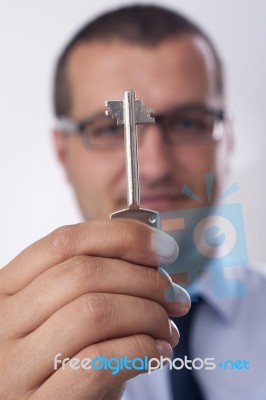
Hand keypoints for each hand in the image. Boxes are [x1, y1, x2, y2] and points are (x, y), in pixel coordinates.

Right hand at [0, 220, 189, 399]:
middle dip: (144, 279)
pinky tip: (157, 353)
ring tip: (167, 328)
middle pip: (83, 273)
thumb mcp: (66, 310)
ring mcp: (13, 367)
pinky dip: (140, 350)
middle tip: (174, 296)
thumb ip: (96, 278)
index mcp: (7, 288)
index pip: (63, 242)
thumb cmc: (63, 354)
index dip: (121, 236)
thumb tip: (155, 249)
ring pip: (94, 312)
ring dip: (147, 315)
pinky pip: (98, 363)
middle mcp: (2, 322)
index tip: (163, 248)